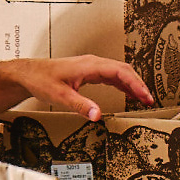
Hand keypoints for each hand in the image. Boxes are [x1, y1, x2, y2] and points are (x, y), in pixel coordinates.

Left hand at [9, 56, 154, 120]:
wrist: (29, 74)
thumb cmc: (42, 80)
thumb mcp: (61, 96)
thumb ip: (81, 106)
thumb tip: (98, 115)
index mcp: (90, 65)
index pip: (120, 72)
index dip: (135, 84)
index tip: (145, 96)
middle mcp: (93, 63)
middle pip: (124, 70)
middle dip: (138, 85)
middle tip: (149, 100)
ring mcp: (91, 66)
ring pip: (119, 72)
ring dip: (132, 84)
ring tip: (143, 98)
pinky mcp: (88, 72)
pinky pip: (111, 75)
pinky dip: (122, 84)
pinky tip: (128, 93)